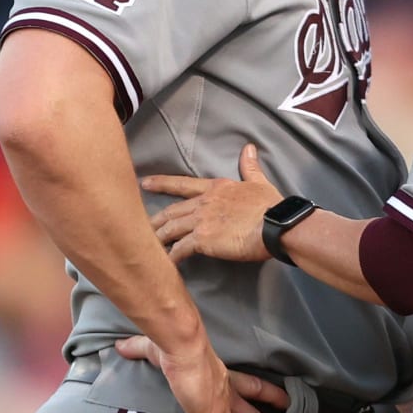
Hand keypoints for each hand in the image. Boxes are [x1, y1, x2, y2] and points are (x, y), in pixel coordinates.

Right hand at [115, 335, 292, 412]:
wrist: (184, 345)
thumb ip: (141, 348)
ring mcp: (217, 409)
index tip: (287, 401)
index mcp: (223, 377)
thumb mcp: (161, 346)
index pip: (254, 387)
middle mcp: (226, 395)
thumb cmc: (177, 342)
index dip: (271, 395)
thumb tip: (122, 346)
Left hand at [144, 144, 282, 263]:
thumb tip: (249, 148)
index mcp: (216, 188)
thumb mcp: (259, 182)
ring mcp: (201, 221)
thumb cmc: (270, 206)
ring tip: (146, 248)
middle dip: (154, 218)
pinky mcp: (202, 240)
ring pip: (170, 229)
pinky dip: (170, 257)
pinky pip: (179, 249)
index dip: (163, 183)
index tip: (145, 183)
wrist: (274, 224)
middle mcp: (204, 203)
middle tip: (138, 225)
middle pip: (172, 211)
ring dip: (158, 238)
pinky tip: (164, 264)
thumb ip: (250, 167)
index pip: (183, 184)